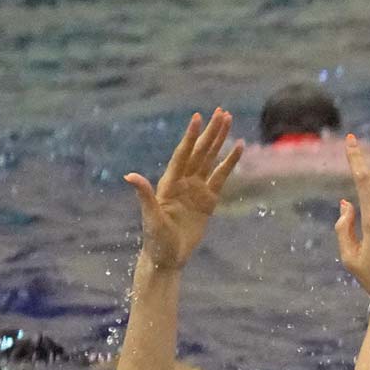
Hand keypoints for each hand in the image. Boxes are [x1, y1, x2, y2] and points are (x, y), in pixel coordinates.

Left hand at [127, 109, 242, 271]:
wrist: (166, 257)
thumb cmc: (156, 239)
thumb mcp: (151, 217)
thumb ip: (144, 194)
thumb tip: (130, 176)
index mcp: (170, 183)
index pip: (183, 154)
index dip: (191, 137)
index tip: (198, 117)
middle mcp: (183, 181)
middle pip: (200, 152)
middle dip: (211, 132)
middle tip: (223, 112)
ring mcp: (196, 189)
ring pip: (210, 159)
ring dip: (220, 141)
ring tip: (229, 121)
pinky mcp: (208, 201)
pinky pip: (221, 178)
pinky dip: (229, 163)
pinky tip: (238, 149)